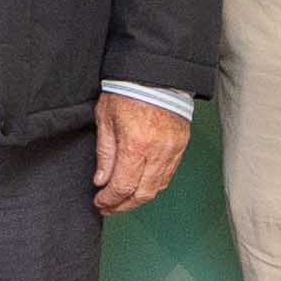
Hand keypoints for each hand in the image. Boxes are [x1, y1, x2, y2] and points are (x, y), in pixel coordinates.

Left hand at [93, 91, 192, 213]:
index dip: (110, 199)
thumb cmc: (127, 91)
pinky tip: (140, 187)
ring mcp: (172, 150)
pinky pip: (168, 175)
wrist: (155, 74)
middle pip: (141, 193)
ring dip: (138, 198)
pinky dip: (153, 185)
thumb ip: (105, 154)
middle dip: (123, 205)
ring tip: (123, 201)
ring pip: (157, 187)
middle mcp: (157, 151)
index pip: (123, 186)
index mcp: (135, 145)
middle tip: (109, 207)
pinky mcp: (181, 146)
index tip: (100, 201)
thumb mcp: (105, 120)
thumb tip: (101, 180)